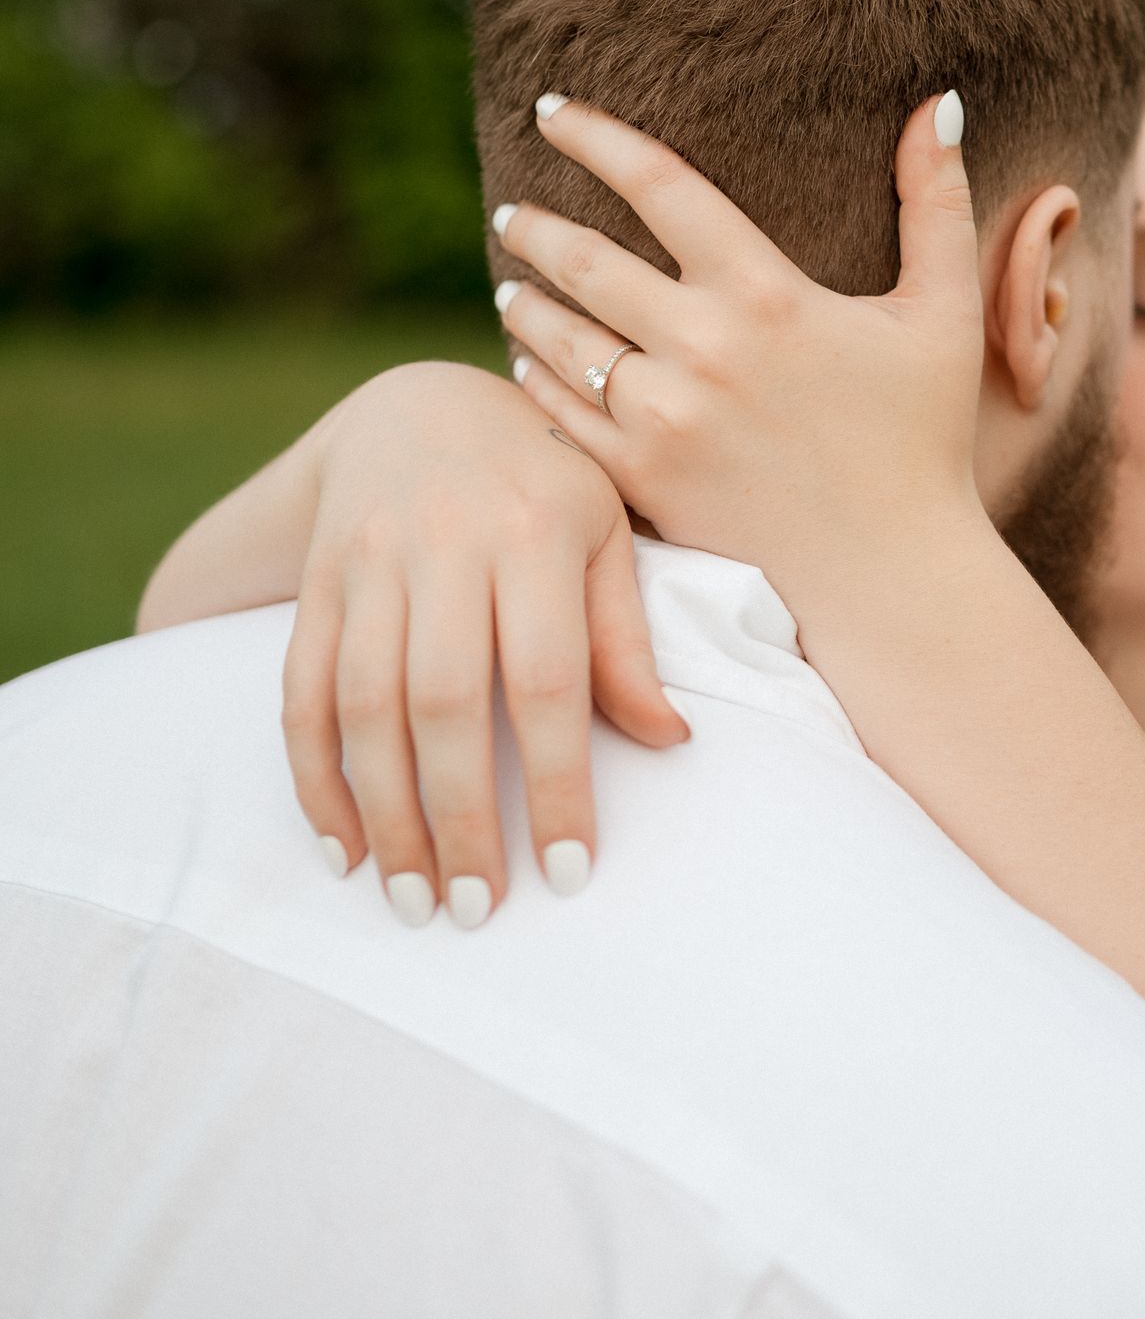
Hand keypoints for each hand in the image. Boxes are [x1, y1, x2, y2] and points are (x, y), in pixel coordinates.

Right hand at [281, 362, 685, 923]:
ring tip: (412, 900)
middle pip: (444, 701)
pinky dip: (315, 779)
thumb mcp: (604, 534)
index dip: (558, 781)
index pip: (548, 678)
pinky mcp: (315, 584)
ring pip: (364, 704)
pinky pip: (301, 692)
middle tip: (474, 909)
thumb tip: (668, 742)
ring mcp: (369, 562)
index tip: (570, 872)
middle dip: (458, 817)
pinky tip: (342, 847)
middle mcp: (446, 542)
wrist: (420, 409)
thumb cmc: (541, 486)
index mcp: (536, 531)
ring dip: (384, 814)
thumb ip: (626, 638)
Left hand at [490, 91, 986, 632]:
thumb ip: (938, 204)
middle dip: (536, 226)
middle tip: (511, 209)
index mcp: (768, 293)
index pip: (658, 184)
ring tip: (508, 278)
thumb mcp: (945, 312)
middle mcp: (703, 348)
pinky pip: (562, 414)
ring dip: (524, 298)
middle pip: (585, 259)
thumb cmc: (924, 440)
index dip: (595, 136)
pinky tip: (526, 357)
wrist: (893, 578)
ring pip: (560, 337)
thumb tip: (941, 102)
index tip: (551, 108)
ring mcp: (664, 419)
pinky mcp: (642, 480)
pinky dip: (534, 376)